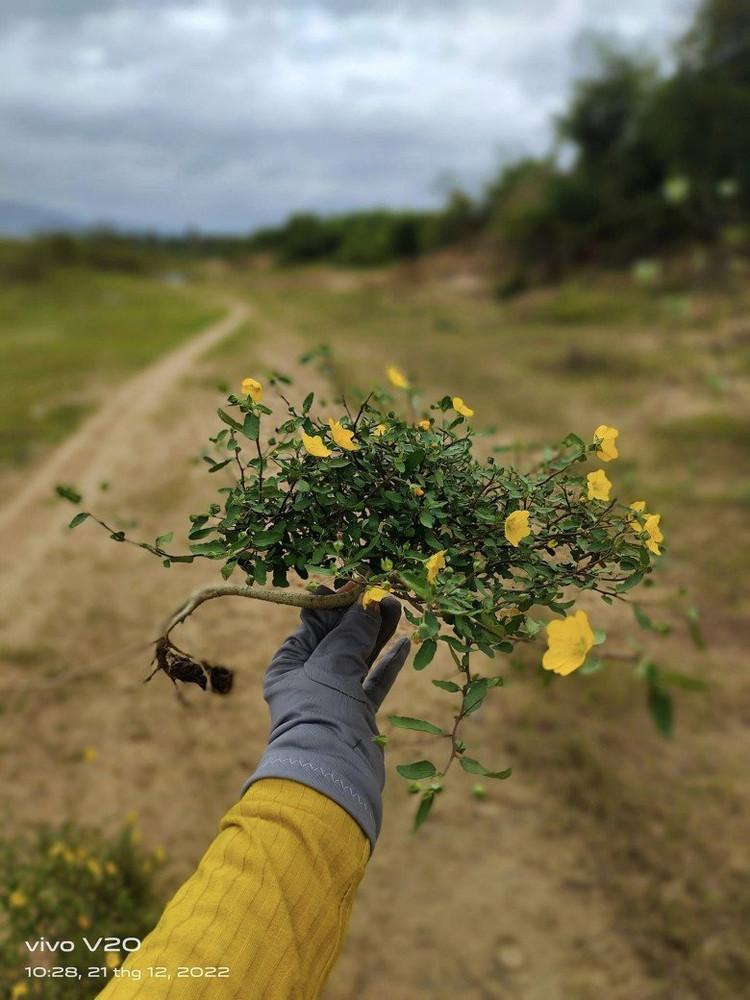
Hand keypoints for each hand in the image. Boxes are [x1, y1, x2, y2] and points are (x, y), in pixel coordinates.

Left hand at [241, 585, 410, 850]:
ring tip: (398, 609)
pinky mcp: (357, 714)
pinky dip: (387, 663)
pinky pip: (374, 681)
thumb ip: (352, 631)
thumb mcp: (333, 663)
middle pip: (338, 639)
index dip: (334, 603)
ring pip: (359, 658)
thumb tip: (368, 603)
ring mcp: (334, 698)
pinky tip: (403, 644)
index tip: (357, 583)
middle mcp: (308, 680)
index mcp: (288, 665)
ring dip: (377, 634)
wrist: (332, 773)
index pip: (311, 624)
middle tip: (385, 594)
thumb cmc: (321, 711)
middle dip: (360, 616)